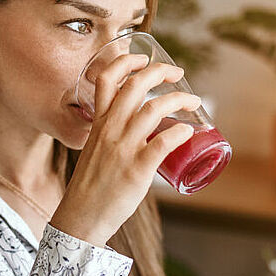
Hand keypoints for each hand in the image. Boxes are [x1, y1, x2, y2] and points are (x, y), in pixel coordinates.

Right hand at [49, 54, 200, 245]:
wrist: (82, 217)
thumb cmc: (91, 187)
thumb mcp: (95, 150)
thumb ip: (112, 136)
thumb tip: (141, 132)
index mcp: (99, 124)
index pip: (107, 80)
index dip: (126, 61)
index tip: (143, 57)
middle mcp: (110, 130)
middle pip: (136, 86)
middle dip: (160, 71)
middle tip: (177, 74)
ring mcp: (124, 149)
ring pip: (153, 109)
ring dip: (179, 100)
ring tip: (194, 102)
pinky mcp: (137, 169)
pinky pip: (162, 142)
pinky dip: (179, 131)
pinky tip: (188, 130)